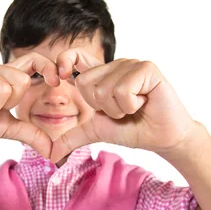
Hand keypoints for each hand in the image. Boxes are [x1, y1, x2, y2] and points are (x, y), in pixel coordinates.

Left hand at [50, 49, 197, 162]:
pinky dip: (131, 105)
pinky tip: (144, 103)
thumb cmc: (133, 130)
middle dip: (102, 107)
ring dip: (119, 109)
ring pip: (105, 89)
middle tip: (122, 110)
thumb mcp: (96, 131)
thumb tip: (49, 152)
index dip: (65, 61)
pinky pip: (122, 90)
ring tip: (135, 107)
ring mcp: (131, 64)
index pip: (75, 57)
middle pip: (86, 84)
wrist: (161, 138)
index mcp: (102, 75)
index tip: (60, 76)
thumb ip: (72, 137)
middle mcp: (115, 65)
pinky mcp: (147, 69)